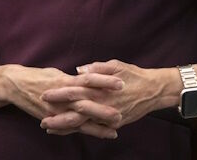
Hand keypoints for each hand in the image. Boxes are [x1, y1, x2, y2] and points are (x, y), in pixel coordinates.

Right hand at [1, 64, 121, 138]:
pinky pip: (68, 128)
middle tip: (121, 114)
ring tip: (114, 131)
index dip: (105, 81)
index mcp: (66, 80)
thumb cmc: (38, 76)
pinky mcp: (51, 118)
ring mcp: (57, 109)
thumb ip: (73, 78)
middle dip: (104, 110)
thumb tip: (88, 78)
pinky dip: (81, 132)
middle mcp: (62, 96)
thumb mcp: (57, 72)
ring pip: (80, 120)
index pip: (89, 80)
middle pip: (87, 103)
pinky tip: (93, 137)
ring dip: (97, 127)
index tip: (121, 82)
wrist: (15, 84)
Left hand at [40, 60, 179, 134]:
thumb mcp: (116, 65)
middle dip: (57, 117)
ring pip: (83, 125)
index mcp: (100, 89)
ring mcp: (108, 117)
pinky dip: (80, 131)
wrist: (155, 91)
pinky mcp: (113, 123)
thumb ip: (96, 68)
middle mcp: (102, 105)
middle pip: (75, 113)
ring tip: (49, 129)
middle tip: (41, 119)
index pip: (74, 92)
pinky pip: (94, 129)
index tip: (44, 94)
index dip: (58, 93)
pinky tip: (69, 132)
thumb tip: (78, 70)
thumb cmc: (134, 75)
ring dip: (65, 127)